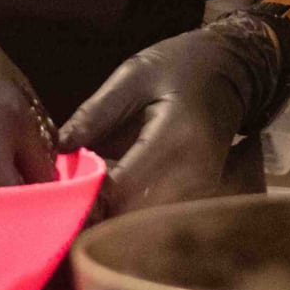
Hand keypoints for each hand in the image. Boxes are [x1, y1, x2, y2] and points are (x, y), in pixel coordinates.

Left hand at [61, 13, 289, 215]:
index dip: (86, 194)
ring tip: (89, 199)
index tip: (60, 189)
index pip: (121, 187)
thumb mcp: (133, 75)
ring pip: (146, 224)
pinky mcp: (202, 196)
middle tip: (68, 199)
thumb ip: (95, 113)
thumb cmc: (180, 65)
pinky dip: (133, 213)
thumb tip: (58, 148)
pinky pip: (160, 217)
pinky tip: (115, 198)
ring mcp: (202, 189)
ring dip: (114, 217)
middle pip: (133, 216)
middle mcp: (194, 173)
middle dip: (97, 212)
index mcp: (175, 137)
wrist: (231, 69)